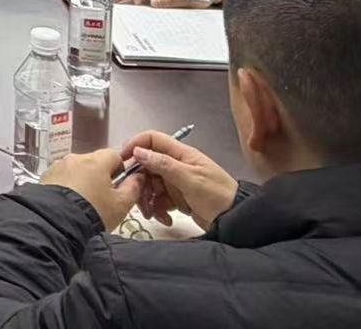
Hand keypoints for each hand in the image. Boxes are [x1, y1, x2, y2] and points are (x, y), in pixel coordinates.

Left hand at [41, 147, 140, 230]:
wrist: (57, 222)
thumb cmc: (94, 212)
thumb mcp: (121, 205)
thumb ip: (133, 187)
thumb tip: (139, 176)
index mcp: (96, 161)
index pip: (114, 155)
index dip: (120, 169)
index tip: (119, 186)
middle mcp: (76, 158)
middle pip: (94, 162)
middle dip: (100, 176)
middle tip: (103, 198)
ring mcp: (58, 166)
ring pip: (78, 169)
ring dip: (83, 180)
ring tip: (84, 202)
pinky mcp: (46, 176)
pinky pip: (63, 177)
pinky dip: (68, 185)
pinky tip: (69, 202)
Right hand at [121, 130, 239, 229]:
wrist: (236, 221)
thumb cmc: (217, 195)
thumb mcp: (190, 179)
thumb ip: (164, 164)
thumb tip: (138, 151)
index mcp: (181, 154)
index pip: (152, 139)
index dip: (136, 145)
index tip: (124, 161)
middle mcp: (176, 165)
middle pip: (147, 165)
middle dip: (140, 182)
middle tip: (139, 198)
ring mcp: (176, 182)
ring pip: (151, 184)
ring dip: (148, 199)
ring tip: (153, 214)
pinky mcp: (177, 198)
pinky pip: (159, 199)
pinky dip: (158, 209)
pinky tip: (164, 218)